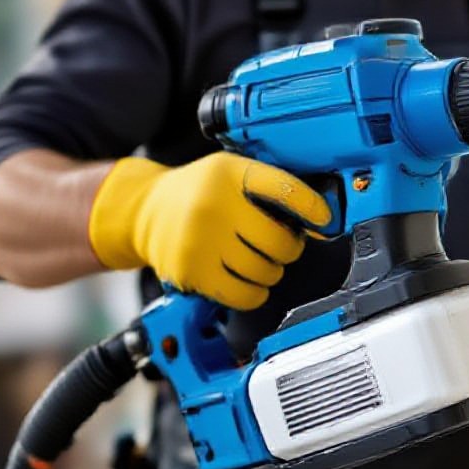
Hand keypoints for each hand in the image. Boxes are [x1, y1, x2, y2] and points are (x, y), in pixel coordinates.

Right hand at [88, 152, 331, 309]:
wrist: (144, 210)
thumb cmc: (200, 192)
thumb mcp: (231, 173)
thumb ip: (271, 189)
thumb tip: (320, 223)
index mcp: (231, 173)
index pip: (286, 190)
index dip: (313, 208)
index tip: (324, 219)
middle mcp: (214, 204)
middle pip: (280, 242)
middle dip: (289, 247)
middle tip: (280, 244)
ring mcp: (199, 239)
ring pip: (265, 271)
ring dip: (271, 271)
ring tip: (258, 260)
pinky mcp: (190, 270)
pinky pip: (243, 295)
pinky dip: (254, 293)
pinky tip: (247, 280)